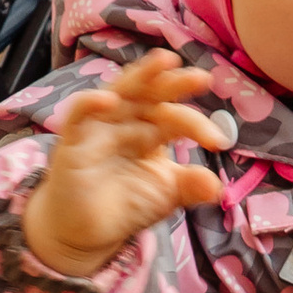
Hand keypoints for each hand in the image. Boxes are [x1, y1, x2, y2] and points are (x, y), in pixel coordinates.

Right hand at [22, 51, 228, 279]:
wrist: (86, 231)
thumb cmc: (125, 203)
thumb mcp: (165, 194)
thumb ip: (191, 186)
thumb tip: (217, 187)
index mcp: (150, 129)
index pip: (175, 115)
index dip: (197, 123)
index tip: (219, 141)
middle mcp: (126, 121)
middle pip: (151, 92)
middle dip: (175, 82)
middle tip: (202, 77)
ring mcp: (99, 127)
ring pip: (119, 90)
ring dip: (141, 75)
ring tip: (164, 61)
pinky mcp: (73, 141)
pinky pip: (79, 113)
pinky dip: (91, 102)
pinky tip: (109, 100)